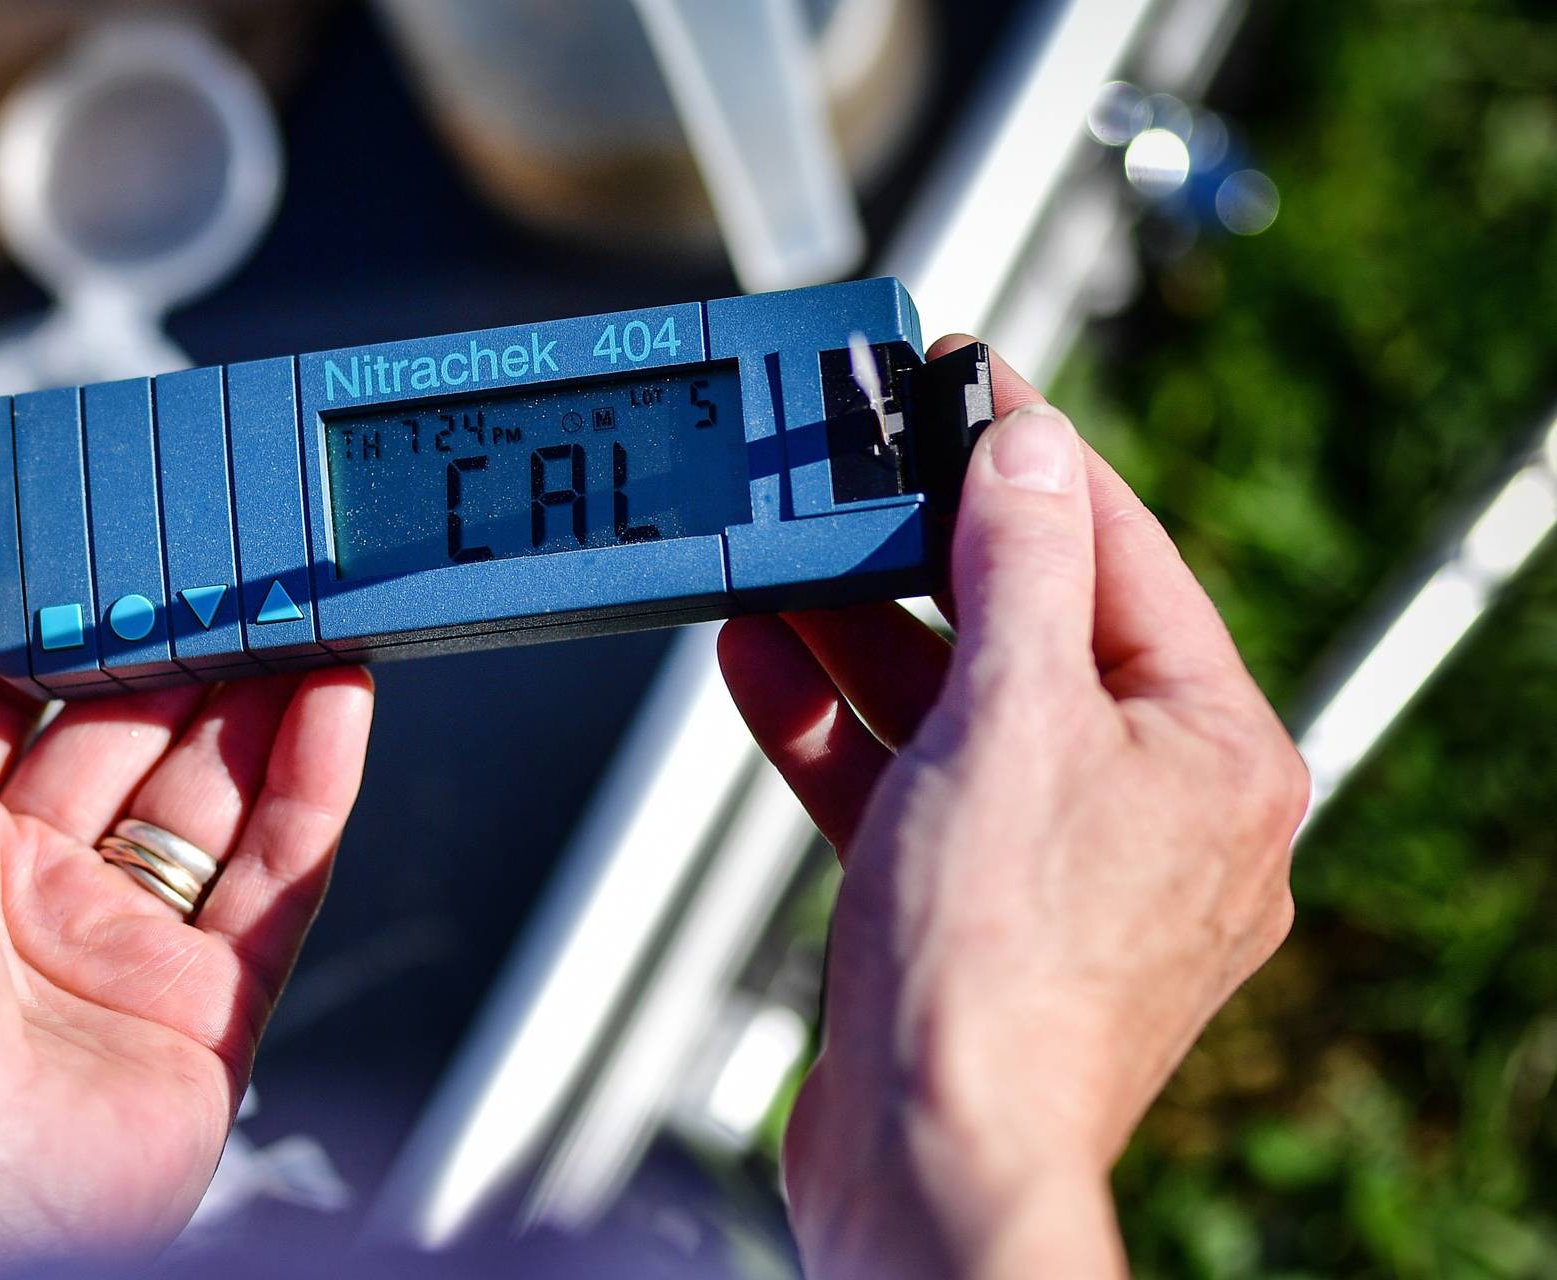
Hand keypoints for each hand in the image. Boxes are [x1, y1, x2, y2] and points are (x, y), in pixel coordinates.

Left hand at [0, 495, 374, 1278]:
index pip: (2, 695)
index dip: (59, 611)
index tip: (107, 525)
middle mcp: (16, 894)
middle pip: (123, 736)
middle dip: (180, 645)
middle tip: (236, 551)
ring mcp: (114, 953)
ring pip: (210, 797)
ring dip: (262, 699)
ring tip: (310, 600)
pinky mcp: (206, 1014)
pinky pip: (274, 883)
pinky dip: (313, 790)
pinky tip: (337, 701)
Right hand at [717, 339, 1304, 1277]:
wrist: (929, 1161)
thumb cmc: (994, 973)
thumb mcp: (1008, 716)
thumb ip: (1016, 564)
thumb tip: (1027, 446)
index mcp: (1214, 753)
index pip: (1123, 553)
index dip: (1030, 455)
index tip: (961, 379)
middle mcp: (1155, 811)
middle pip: (1027, 631)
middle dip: (919, 553)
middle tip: (847, 467)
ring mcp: (1060, 871)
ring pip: (954, 713)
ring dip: (856, 636)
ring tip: (776, 558)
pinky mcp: (968, 917)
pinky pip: (904, 790)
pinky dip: (833, 731)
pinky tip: (759, 665)